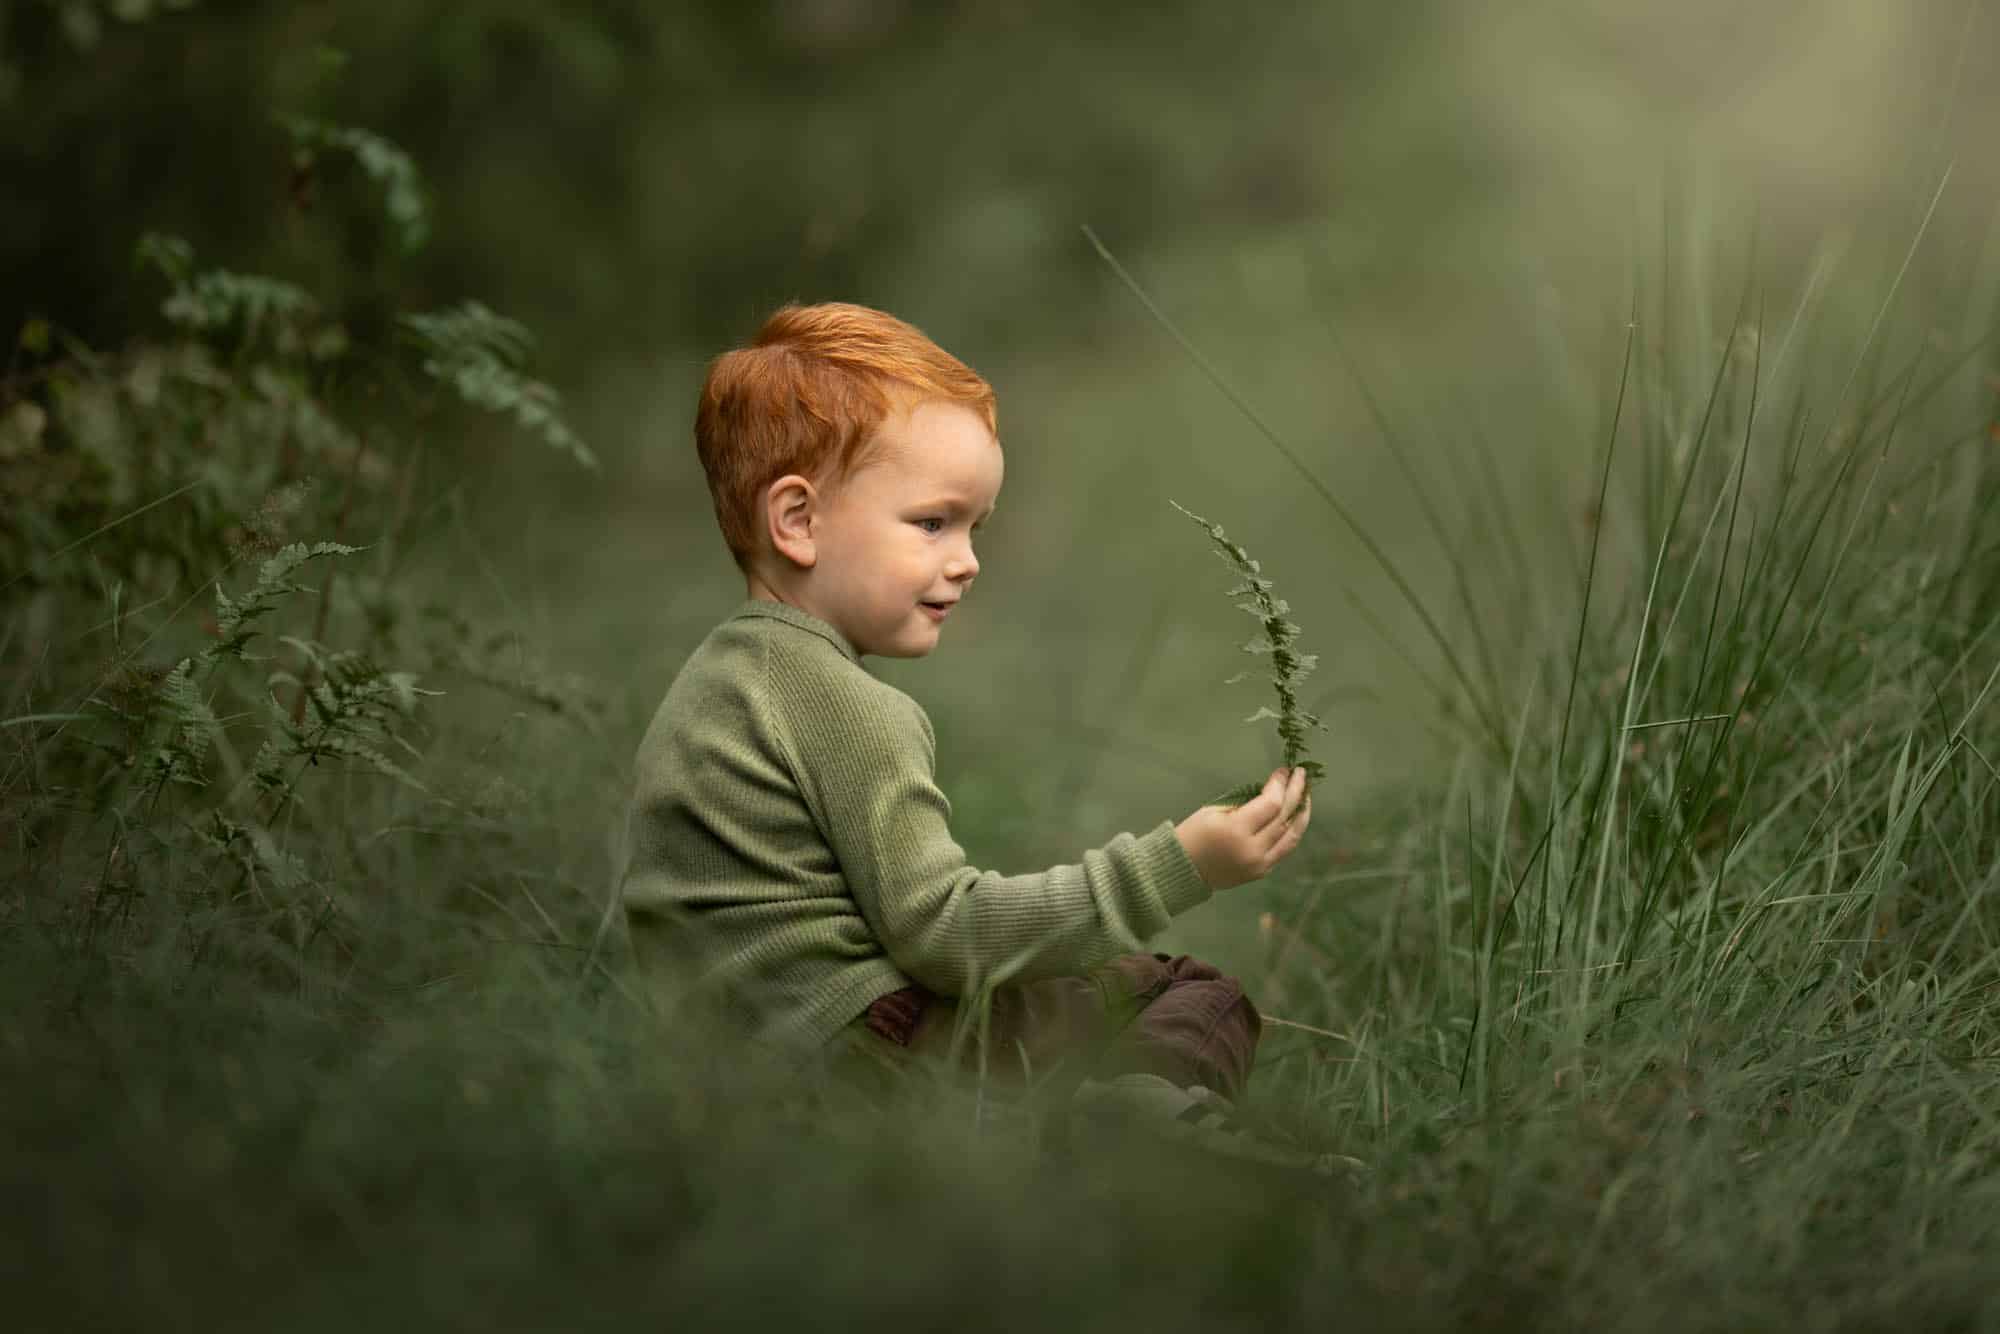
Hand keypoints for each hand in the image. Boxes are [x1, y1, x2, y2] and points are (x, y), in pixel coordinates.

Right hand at [1174, 766, 1311, 890]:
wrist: (1182, 870)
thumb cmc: (1193, 834)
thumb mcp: (1214, 810)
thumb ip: (1245, 803)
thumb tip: (1271, 792)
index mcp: (1236, 830)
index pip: (1271, 804)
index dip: (1280, 785)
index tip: (1283, 771)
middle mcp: (1253, 849)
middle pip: (1285, 817)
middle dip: (1296, 793)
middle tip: (1301, 775)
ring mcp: (1260, 864)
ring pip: (1292, 836)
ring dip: (1302, 813)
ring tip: (1306, 796)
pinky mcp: (1262, 872)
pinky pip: (1284, 849)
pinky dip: (1291, 831)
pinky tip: (1294, 817)